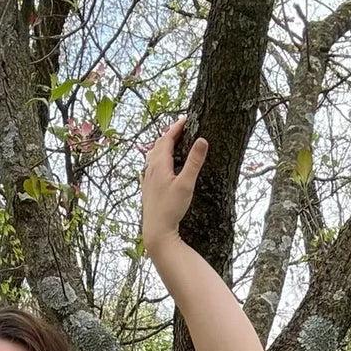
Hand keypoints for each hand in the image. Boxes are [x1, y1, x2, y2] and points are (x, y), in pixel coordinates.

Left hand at [141, 115, 206, 249]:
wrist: (156, 232)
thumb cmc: (171, 209)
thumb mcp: (186, 184)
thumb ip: (194, 162)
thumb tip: (203, 139)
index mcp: (160, 164)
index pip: (167, 138)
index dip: (177, 127)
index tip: (186, 119)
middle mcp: (151, 169)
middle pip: (159, 145)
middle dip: (170, 134)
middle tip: (181, 128)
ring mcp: (147, 180)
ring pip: (152, 156)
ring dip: (162, 146)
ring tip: (170, 143)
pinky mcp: (147, 190)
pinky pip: (150, 168)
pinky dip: (156, 160)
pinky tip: (156, 166)